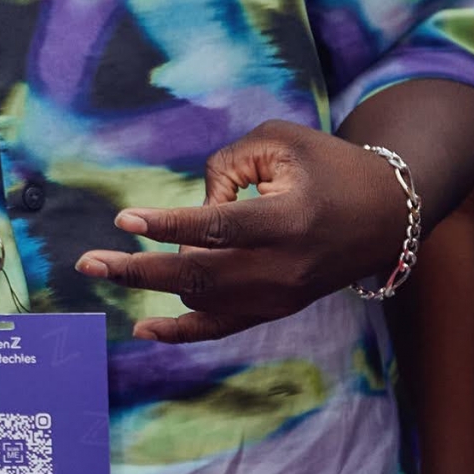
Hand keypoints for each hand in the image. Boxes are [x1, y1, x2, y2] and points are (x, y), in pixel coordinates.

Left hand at [74, 119, 406, 342]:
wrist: (384, 213)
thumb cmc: (326, 165)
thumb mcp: (277, 143)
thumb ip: (224, 167)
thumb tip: (187, 212)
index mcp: (289, 218)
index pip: (218, 228)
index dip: (168, 226)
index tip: (124, 220)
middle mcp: (284, 266)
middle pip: (199, 275)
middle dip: (137, 270)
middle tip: (88, 262)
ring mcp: (281, 295)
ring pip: (203, 301)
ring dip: (155, 286)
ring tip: (108, 267)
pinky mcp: (278, 309)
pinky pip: (223, 327)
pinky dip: (182, 330)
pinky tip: (144, 328)